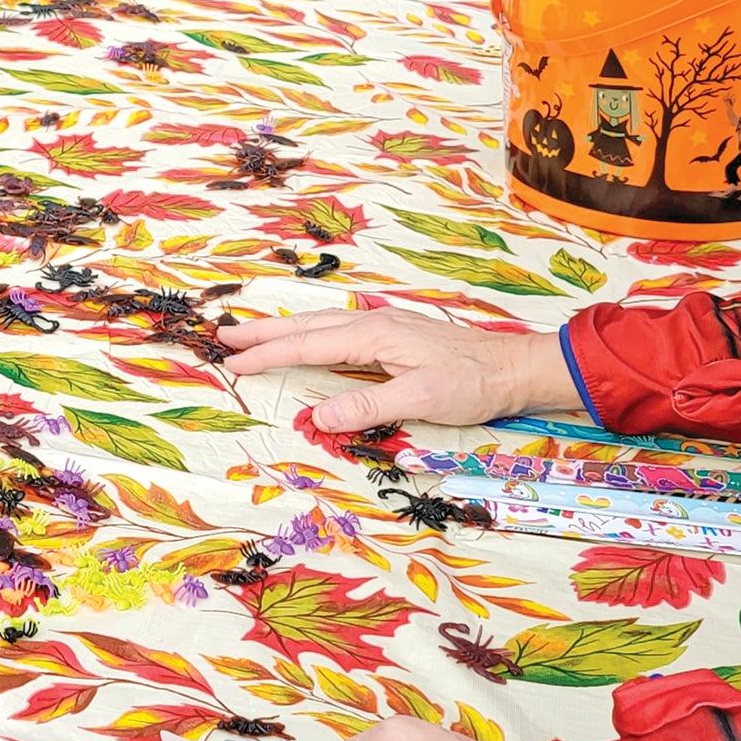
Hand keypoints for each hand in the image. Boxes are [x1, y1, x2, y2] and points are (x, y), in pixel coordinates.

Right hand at [221, 305, 577, 431]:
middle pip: (307, 327)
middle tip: (226, 338)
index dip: (270, 355)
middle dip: (265, 333)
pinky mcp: (395, 336)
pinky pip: (338, 332)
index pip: (309, 346)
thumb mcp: (421, 398)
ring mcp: (385, 327)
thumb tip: (317, 416)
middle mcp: (374, 324)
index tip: (235, 363)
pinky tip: (308, 341)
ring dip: (285, 332)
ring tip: (254, 337)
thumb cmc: (473, 382)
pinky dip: (311, 335)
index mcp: (374, 335)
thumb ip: (367, 406)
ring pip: (321, 327)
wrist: (515, 368)